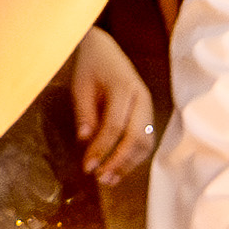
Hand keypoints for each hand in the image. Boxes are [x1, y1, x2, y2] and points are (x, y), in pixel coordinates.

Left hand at [64, 28, 157, 179]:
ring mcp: (148, 107)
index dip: (102, 149)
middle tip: (100, 178)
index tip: (87, 167)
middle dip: (119, 162)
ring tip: (109, 180)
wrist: (105, 49)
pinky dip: (134, 158)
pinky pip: (146, 140)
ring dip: (129, 164)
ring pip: (146, 142)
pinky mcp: (148, 115)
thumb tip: (86, 141)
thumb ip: (85, 113)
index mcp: (124, 88)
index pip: (115, 126)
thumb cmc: (90, 66)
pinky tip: (118, 169)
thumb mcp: (80, 86)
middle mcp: (142, 98)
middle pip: (137, 137)